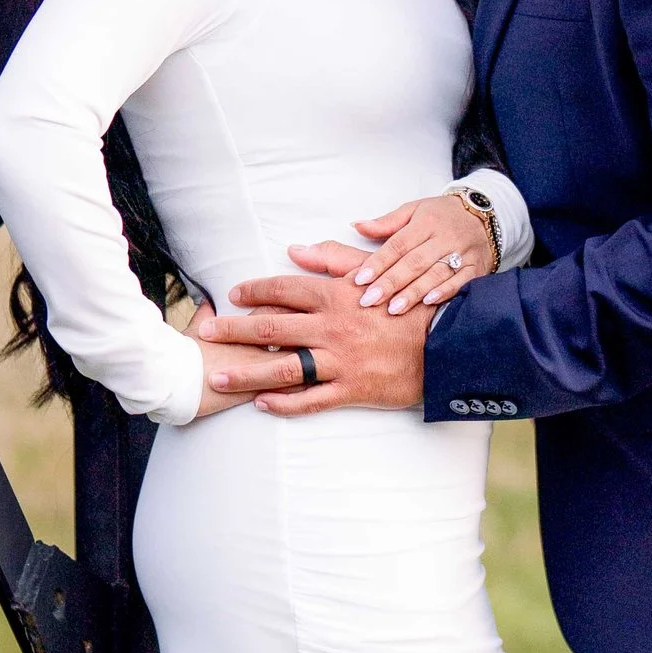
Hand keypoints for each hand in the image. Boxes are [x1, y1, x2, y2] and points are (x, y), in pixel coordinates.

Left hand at [192, 257, 429, 411]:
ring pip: (282, 368)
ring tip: (217, 377)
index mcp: (336, 296)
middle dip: (233, 331)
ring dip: (245, 373)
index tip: (231, 295)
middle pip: (271, 327)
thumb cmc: (409, 305)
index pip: (283, 289)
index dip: (253, 290)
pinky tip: (260, 403)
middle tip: (204, 335)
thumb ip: (333, 260)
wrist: (447, 343)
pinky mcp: (352, 390)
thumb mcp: (373, 275)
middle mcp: (331, 328)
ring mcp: (340, 361)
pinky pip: (311, 400)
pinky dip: (284, 403)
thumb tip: (295, 250)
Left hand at [346, 191, 492, 316]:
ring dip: (413, 292)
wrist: (485, 215)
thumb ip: (387, 222)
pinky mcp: (477, 267)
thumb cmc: (443, 215)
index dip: (378, 262)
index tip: (359, 279)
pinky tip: (427, 303)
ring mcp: (463, 253)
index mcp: (426, 222)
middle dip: (391, 282)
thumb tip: (357, 226)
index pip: (398, 244)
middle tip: (369, 300)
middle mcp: (444, 237)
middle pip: (414, 262)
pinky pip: (461, 281)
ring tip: (393, 308)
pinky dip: (445, 292)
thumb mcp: (415, 210)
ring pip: (435, 274)